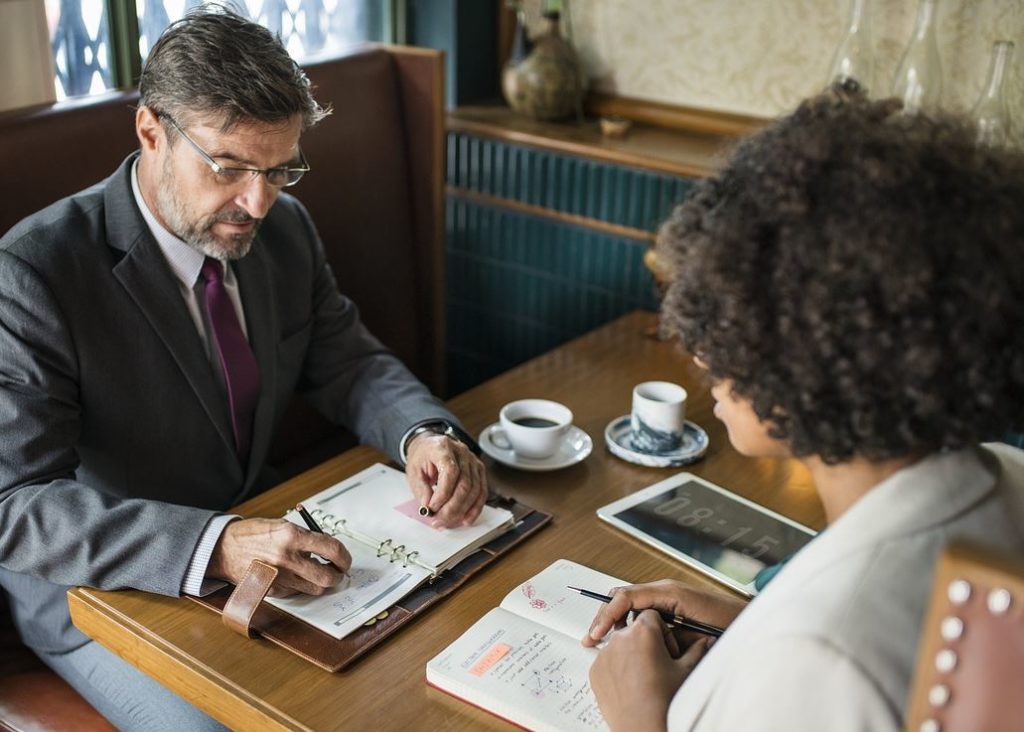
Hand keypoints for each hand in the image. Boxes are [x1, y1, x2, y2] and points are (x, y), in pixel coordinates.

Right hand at [207, 518, 351, 597]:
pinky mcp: (272, 590)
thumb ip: (306, 537)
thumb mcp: (282, 525)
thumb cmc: (253, 534)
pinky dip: (301, 586)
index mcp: (291, 535)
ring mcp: (279, 577)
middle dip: (338, 575)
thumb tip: (329, 549)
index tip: (345, 559)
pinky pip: (297, 592)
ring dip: (321, 583)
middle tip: (338, 571)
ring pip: (314, 589)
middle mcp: (287, 558)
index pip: (332, 549)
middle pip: (327, 577)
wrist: (223, 548)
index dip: (344, 556)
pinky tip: (295, 576)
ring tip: (318, 572)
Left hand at [405, 433, 487, 527]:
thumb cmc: (422, 457)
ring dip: (462, 510)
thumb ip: (421, 489)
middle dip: (452, 507)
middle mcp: (461, 452)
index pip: (450, 472)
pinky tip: (466, 518)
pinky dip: (475, 508)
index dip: (443, 493)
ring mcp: (473, 460)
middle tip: (439, 520)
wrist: (429, 446)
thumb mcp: (413, 471)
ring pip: (475, 490)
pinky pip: (482, 492)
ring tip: (448, 521)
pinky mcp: (479, 470)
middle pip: (464, 484)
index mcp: (443, 448)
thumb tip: (429, 507)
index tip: (432, 508)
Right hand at [582, 579, 744, 647]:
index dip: (607, 615)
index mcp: (669, 591)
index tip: (596, 633)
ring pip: (631, 603)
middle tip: (592, 638)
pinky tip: (627, 638)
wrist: (751, 622)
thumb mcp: (694, 634)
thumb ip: (666, 634)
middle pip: (623, 596)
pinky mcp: (672, 604)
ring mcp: (668, 595)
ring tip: (604, 640)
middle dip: (605, 616)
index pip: (626, 596)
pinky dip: (630, 622)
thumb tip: (640, 638)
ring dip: (616, 620)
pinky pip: (643, 610)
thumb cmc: (730, 625)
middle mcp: (666, 589)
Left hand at [590, 610, 712, 731]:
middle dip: (645, 642)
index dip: (662, 632)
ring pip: (619, 645)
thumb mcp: (686, 671)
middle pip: (634, 630)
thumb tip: (706, 640)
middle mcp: (620, 638)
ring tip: (644, 677)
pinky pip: (607, 661)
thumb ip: (697, 650)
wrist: (643, 728)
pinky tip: (631, 685)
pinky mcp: (595, 670)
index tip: (667, 649)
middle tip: (657, 664)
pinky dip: (617, 668)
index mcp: (643, 631)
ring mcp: (604, 655)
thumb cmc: (664, 701)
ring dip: (630, 654)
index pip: (651, 615)